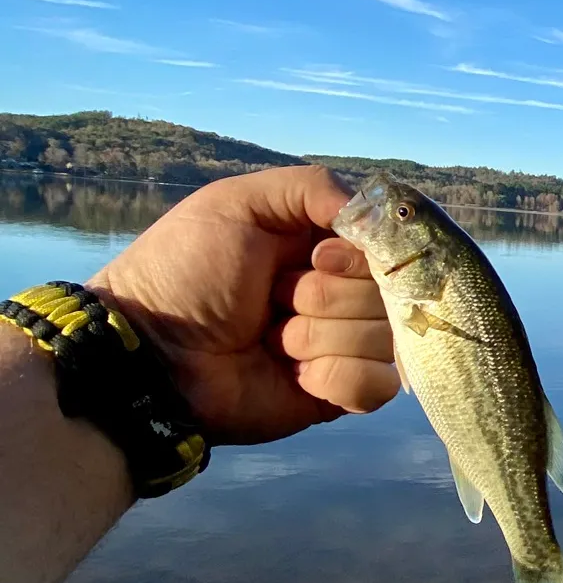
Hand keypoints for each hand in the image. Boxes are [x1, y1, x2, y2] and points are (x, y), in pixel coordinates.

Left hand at [89, 165, 397, 444]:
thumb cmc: (186, 271)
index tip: (314, 258)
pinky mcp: (340, 395)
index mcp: (323, 247)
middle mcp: (342, 295)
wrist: (155, 354)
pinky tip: (296, 375)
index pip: (387, 247)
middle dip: (326, 298)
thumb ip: (312, 188)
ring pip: (383, 340)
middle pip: (387, 295)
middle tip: (274, 301)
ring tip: (274, 341)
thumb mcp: (237, 202)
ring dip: (320, 339)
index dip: (356, 255)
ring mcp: (344, 346)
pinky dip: (336, 378)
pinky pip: (376, 385)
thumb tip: (381, 217)